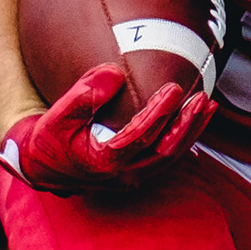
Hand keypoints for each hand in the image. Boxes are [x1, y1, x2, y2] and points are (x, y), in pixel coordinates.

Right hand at [0, 64, 211, 192]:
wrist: (42, 168)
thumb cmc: (48, 141)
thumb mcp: (56, 117)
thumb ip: (82, 95)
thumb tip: (113, 72)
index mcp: (104, 164)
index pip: (140, 137)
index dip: (159, 112)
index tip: (174, 88)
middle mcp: (123, 176)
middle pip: (165, 152)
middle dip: (186, 125)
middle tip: (202, 99)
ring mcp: (132, 177)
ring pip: (170, 157)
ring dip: (191, 131)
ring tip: (208, 105)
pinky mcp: (136, 172)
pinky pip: (166, 156)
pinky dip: (183, 138)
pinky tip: (195, 118)